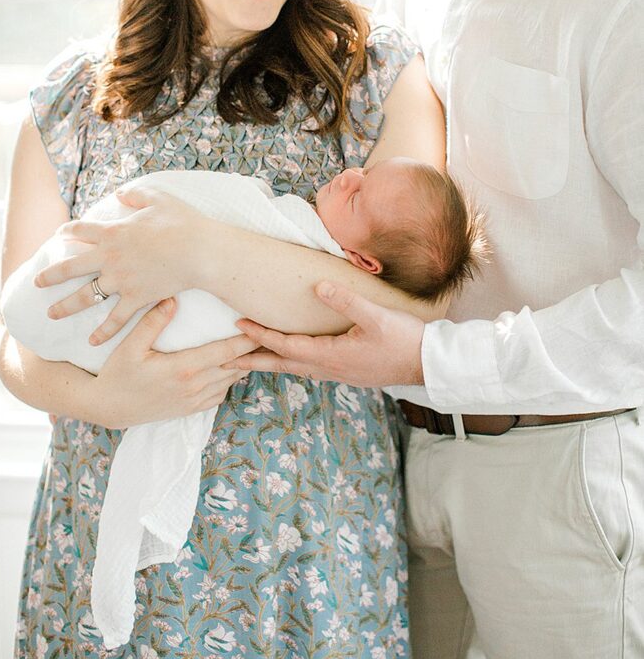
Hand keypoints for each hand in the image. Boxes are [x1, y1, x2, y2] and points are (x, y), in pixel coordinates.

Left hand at [34, 186, 206, 344]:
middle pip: (71, 268)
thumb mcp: (158, 198)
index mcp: (113, 232)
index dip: (68, 231)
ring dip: (66, 307)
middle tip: (37, 283)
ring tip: (51, 314)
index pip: (81, 231)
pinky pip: (115, 319)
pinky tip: (92, 341)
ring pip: (86, 297)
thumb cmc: (183, 222)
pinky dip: (103, 332)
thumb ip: (135, 195)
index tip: (59, 234)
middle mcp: (110, 258)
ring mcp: (121, 280)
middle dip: (51, 276)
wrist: (200, 251)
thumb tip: (119, 194)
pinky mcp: (136, 298)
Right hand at [91, 297, 254, 427]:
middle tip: (270, 329)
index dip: (248, 339)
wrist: (109, 408)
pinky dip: (231, 378)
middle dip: (254, 349)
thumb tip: (172, 298)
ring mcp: (195, 400)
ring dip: (245, 363)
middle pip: (236, 365)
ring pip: (232, 380)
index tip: (263, 324)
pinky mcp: (192, 408)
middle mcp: (195, 386)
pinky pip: (221, 392)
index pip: (227, 351)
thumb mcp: (130, 346)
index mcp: (184, 369)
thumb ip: (153, 322)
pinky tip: (233, 364)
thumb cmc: (119, 373)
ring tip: (258, 343)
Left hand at [236, 280, 425, 386]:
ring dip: (274, 362)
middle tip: (229, 358)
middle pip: (284, 364)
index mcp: (331, 355)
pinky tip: (296, 358)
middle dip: (256, 359)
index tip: (239, 325)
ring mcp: (340, 373)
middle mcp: (330, 368)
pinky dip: (294, 363)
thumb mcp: (374, 316)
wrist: (429, 364)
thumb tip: (317, 285)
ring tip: (254, 358)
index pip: (286, 346)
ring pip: (297, 369)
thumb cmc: (403, 340)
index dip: (261, 335)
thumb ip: (345, 300)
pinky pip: (312, 369)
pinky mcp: (349, 372)